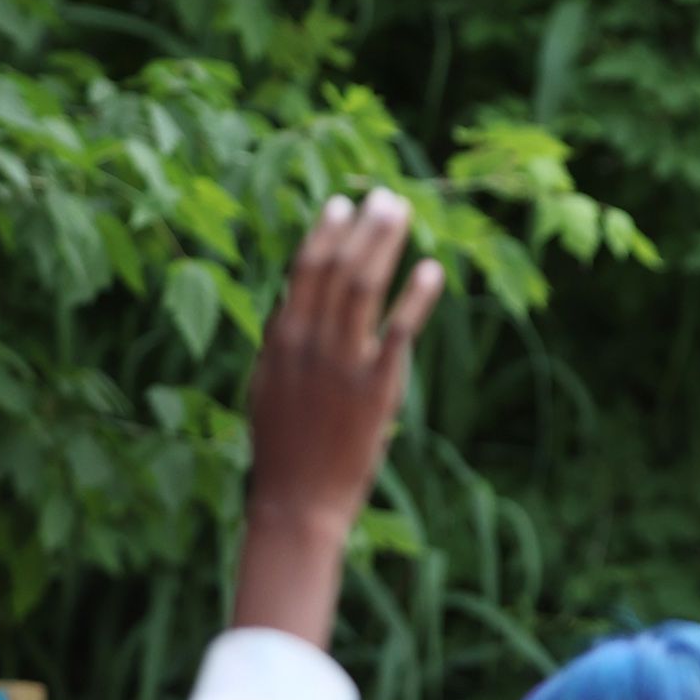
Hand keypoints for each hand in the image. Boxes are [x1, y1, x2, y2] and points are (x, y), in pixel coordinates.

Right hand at [231, 190, 446, 645]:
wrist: (296, 502)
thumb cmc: (284, 449)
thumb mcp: (268, 389)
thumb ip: (282, 346)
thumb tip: (291, 309)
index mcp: (280, 339)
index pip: (302, 272)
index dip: (323, 234)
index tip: (341, 206)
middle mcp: (307, 342)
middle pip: (336, 268)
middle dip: (360, 228)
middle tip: (383, 196)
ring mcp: (341, 363)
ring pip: (363, 286)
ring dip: (384, 244)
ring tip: (402, 214)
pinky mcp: (374, 388)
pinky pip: (398, 330)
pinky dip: (416, 296)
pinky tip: (431, 270)